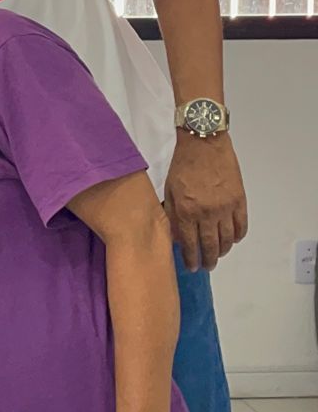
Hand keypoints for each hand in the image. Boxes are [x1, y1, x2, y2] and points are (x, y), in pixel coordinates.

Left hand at [163, 131, 247, 270]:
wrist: (204, 144)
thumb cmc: (182, 166)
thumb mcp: (169, 191)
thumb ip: (173, 216)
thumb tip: (176, 237)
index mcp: (187, 211)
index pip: (190, 243)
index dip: (191, 258)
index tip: (191, 267)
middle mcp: (207, 213)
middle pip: (211, 245)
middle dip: (208, 260)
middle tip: (207, 267)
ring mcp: (226, 208)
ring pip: (228, 239)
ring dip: (224, 251)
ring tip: (219, 255)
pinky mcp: (240, 201)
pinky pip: (241, 226)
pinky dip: (238, 236)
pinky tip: (233, 240)